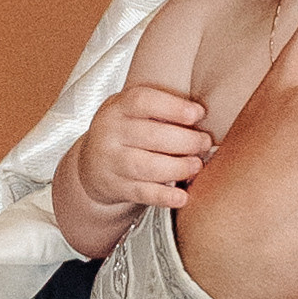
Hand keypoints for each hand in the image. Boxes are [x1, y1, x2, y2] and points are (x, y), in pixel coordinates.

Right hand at [76, 84, 211, 212]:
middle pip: (150, 135)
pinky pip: (142, 193)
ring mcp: (110, 162)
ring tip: (196, 166)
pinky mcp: (116, 187)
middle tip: (204, 143)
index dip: (174, 107)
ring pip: (146, 166)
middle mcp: (109, 133)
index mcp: (117, 108)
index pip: (143, 101)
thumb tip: (203, 115)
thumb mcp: (133, 112)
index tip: (198, 113)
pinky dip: (165, 197)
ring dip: (178, 167)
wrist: (93, 166)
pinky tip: (183, 197)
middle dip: (185, 140)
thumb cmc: (125, 133)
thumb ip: (161, 109)